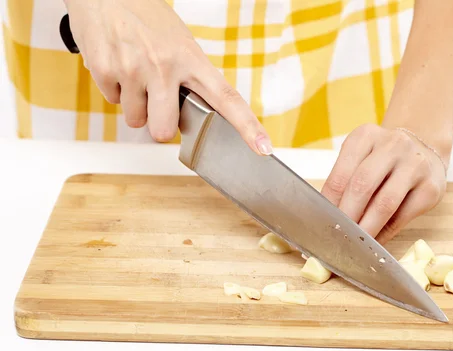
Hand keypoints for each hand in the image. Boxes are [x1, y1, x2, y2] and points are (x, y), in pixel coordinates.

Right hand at [63, 0, 271, 153]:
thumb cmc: (146, 17)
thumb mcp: (180, 42)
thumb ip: (190, 77)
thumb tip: (194, 112)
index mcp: (191, 59)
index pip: (227, 98)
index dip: (247, 127)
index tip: (263, 147)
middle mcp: (165, 67)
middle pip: (164, 130)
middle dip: (159, 125)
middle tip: (157, 103)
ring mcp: (134, 70)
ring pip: (136, 120)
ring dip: (136, 105)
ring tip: (135, 74)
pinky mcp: (105, 71)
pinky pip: (113, 101)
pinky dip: (116, 89)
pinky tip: (119, 65)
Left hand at [321, 124, 447, 243]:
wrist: (424, 149)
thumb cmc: (383, 159)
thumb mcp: (361, 158)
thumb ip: (345, 182)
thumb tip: (326, 217)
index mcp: (366, 136)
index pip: (341, 174)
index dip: (329, 203)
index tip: (321, 222)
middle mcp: (393, 145)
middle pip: (362, 185)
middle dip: (347, 216)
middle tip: (336, 236)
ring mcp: (415, 164)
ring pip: (385, 203)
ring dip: (367, 228)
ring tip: (354, 243)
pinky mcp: (431, 187)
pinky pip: (404, 216)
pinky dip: (386, 233)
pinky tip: (376, 242)